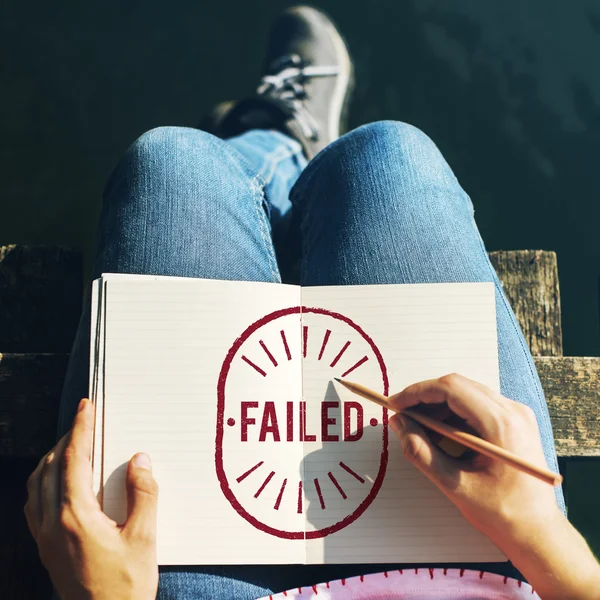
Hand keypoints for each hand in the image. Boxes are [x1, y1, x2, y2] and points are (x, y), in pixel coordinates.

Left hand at [24, 398, 158, 599]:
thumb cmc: (125, 586)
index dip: (80, 429)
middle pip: (51, 467)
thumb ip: (144, 495)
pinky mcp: (44, 548)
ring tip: (72, 444)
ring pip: (37, 484)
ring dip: (52, 458)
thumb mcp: (144, 539)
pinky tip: (57, 482)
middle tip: (85, 420)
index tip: (86, 407)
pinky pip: (34, 503)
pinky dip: (43, 481)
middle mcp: (52, 523)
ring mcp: (44, 537)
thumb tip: (140, 460)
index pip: (73, 461)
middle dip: (67, 438)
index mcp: (75, 517)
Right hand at [387, 373, 561, 547]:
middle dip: (425, 397)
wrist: (538, 531)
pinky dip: (454, 414)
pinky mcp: (515, 421)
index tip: (395, 404)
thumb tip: (399, 424)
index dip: (418, 392)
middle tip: (402, 415)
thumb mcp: (453, 483)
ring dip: (439, 406)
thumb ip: (421, 451)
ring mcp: (516, 414)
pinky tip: (440, 433)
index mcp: (501, 424)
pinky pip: (478, 405)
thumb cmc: (501, 513)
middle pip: (459, 386)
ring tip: (418, 427)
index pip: (451, 389)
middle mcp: (512, 411)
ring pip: (467, 393)